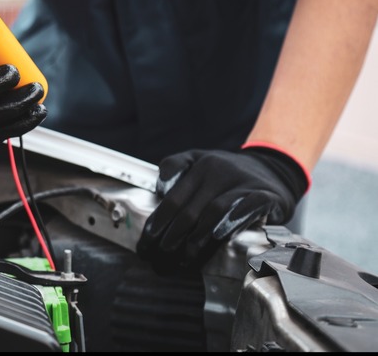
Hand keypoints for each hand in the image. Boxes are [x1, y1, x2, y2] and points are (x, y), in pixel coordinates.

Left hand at [136, 144, 309, 270]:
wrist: (273, 169)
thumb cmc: (228, 174)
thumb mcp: (199, 161)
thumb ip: (176, 168)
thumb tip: (159, 190)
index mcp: (199, 166)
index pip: (171, 199)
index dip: (156, 224)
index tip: (146, 245)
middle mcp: (218, 171)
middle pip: (188, 210)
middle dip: (171, 239)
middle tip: (161, 258)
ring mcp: (242, 182)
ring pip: (214, 211)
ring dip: (197, 238)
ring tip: (186, 257)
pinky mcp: (266, 194)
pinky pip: (248, 207)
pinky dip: (233, 221)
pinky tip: (220, 236)